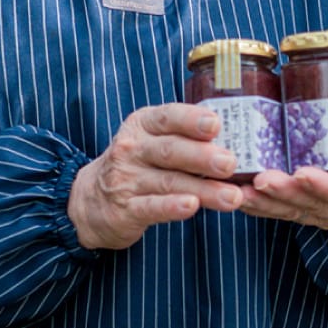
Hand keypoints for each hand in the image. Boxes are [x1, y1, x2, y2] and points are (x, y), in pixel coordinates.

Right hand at [68, 103, 243, 249]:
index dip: (191, 120)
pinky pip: (152, 207)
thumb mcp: (153, 142)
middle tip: (230, 164)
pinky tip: (192, 207)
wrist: (90, 201)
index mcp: (143, 125)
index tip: (215, 125)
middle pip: (170, 151)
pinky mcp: (125, 210)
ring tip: (232, 196)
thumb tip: (237, 139)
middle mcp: (132, 149)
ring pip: (169, 182)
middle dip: (202, 157)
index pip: (167, 117)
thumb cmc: (138, 166)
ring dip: (203, 190)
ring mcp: (126, 180)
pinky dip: (172, 207)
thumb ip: (186, 138)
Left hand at [241, 105, 327, 229]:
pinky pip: (283, 212)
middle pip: (316, 206)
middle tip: (262, 179)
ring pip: (295, 212)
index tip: (303, 173)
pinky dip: (261, 207)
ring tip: (243, 191)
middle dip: (287, 195)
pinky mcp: (308, 211)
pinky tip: (240, 197)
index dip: (326, 188)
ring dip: (268, 204)